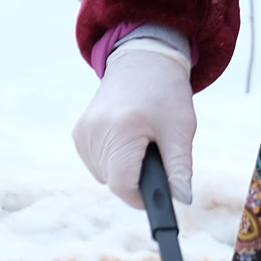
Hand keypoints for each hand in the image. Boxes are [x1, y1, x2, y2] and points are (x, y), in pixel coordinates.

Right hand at [73, 40, 197, 207]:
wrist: (143, 61)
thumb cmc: (166, 94)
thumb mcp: (181, 129)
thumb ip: (180, 167)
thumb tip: (182, 199)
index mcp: (122, 129)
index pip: (122, 184)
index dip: (141, 198)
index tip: (158, 197)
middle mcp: (95, 131)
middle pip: (114, 181)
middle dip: (137, 178)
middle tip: (157, 155)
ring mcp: (82, 132)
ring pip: (104, 175)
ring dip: (125, 169)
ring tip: (142, 142)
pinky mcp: (78, 132)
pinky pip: (96, 162)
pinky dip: (113, 159)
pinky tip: (127, 139)